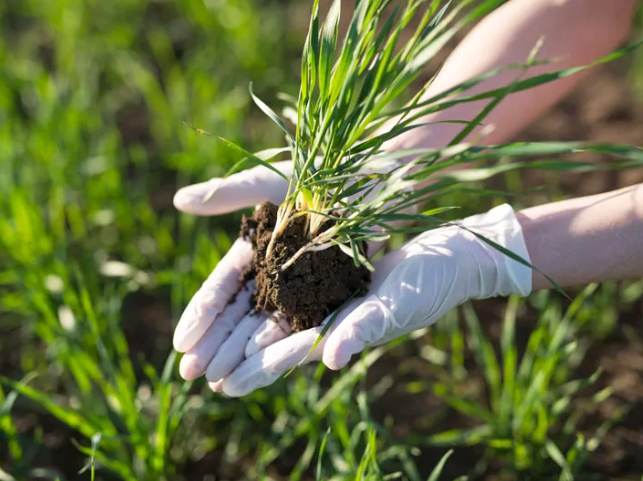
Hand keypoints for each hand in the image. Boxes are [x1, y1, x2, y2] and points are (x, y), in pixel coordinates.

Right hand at [172, 156, 394, 383]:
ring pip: (267, 327)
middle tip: (190, 372)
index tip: (181, 341)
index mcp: (255, 250)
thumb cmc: (320, 173)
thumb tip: (179, 201)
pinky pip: (304, 325)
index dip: (201, 314)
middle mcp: (276, 274)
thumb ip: (228, 193)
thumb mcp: (268, 182)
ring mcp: (302, 288)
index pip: (222, 289)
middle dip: (214, 344)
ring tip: (219, 382)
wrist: (372, 175)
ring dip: (243, 355)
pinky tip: (263, 368)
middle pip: (240, 315)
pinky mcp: (332, 296)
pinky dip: (283, 347)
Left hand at [216, 203, 532, 395]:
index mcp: (337, 332)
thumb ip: (364, 331)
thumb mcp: (396, 306)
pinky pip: (285, 285)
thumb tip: (331, 359)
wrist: (449, 255)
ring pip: (271, 315)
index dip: (255, 370)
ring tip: (203, 344)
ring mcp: (324, 296)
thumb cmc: (430, 284)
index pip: (287, 355)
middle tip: (193, 372)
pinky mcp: (327, 272)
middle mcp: (324, 318)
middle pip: (270, 339)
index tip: (223, 386)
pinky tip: (238, 292)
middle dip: (232, 354)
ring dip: (237, 329)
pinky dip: (259, 292)